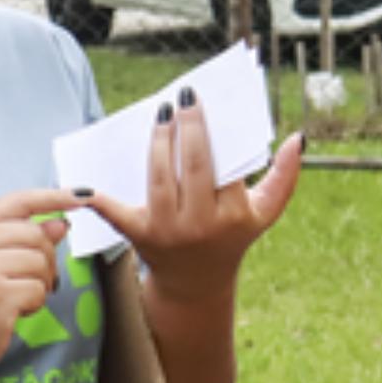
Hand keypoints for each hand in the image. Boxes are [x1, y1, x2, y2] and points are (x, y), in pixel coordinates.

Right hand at [0, 187, 81, 380]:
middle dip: (46, 259)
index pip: (19, 201)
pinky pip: (39, 290)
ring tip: (20, 296)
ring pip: (41, 262)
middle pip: (36, 234)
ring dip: (42, 283)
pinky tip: (17, 311)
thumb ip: (22, 238)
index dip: (53, 197)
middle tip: (34, 280)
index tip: (80, 196)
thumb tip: (62, 223)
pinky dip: (36, 303)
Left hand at [85, 88, 303, 303]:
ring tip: (162, 114)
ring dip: (159, 142)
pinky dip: (96, 199)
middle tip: (184, 96)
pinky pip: (116, 214)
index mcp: (234, 215)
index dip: (216, 131)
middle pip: (193, 165)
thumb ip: (285, 177)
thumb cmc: (232, 236)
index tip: (208, 101)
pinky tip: (83, 182)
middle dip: (189, 126)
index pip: (226, 166)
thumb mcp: (264, 213)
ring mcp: (168, 231)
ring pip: (160, 177)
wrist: (196, 285)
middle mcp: (202, 224)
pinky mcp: (139, 236)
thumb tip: (298, 138)